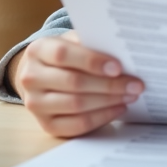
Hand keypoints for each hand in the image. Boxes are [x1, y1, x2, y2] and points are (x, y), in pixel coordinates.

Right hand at [11, 31, 144, 137]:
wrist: (40, 75)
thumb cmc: (65, 56)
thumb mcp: (72, 41)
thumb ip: (91, 43)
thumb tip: (123, 52)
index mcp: (37, 50)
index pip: (63, 55)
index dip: (92, 61)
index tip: (118, 67)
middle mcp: (31, 78)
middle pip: (73, 83)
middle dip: (109, 85)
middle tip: (135, 85)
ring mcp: (36, 104)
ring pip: (76, 105)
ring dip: (109, 101)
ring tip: (130, 96)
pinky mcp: (46, 125)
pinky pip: (77, 125)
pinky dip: (102, 117)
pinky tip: (118, 108)